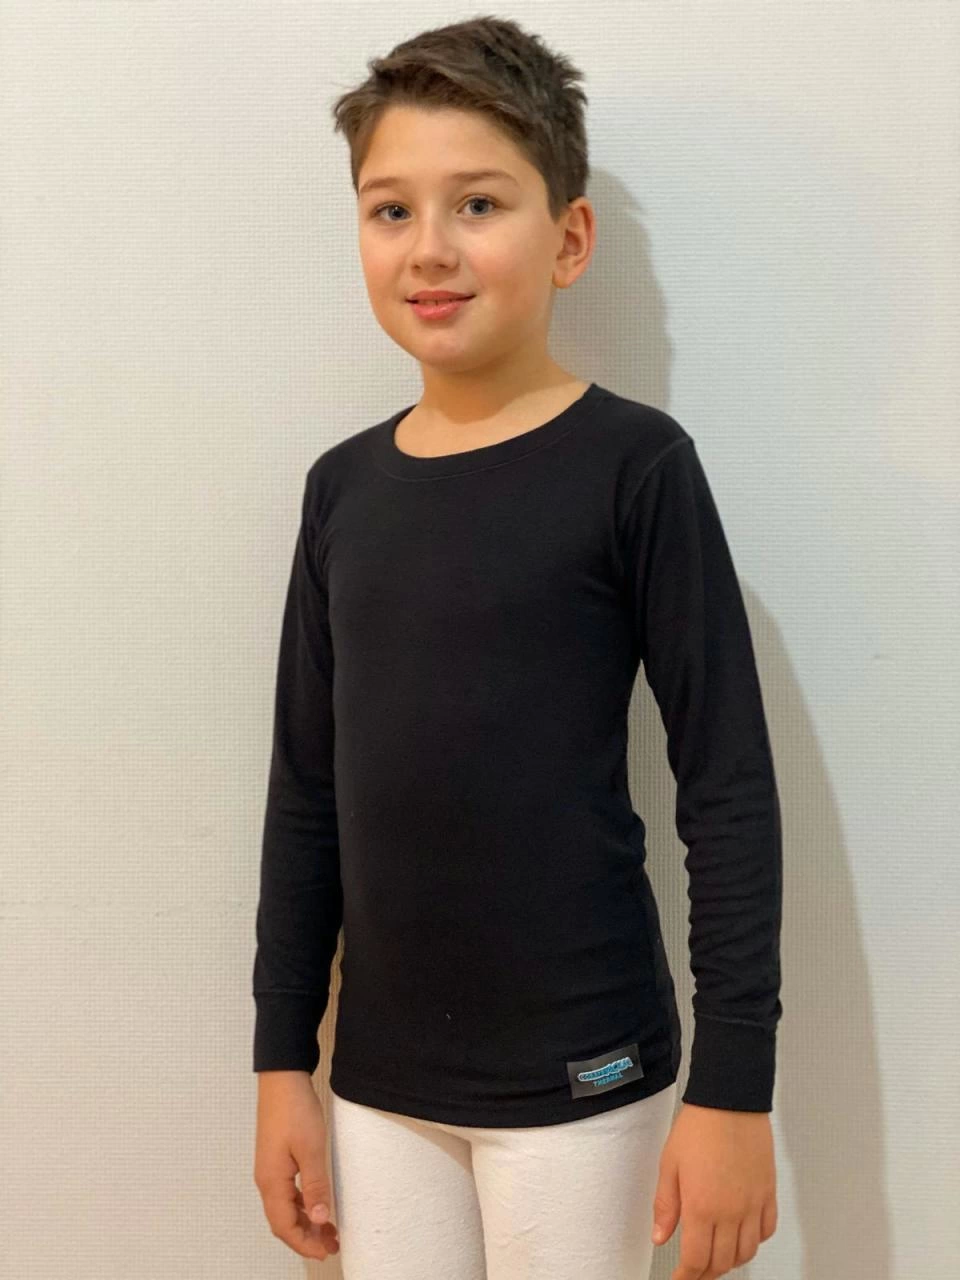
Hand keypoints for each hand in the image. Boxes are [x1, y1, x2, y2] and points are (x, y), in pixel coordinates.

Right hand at [254, 1071, 340, 1260]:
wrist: (282, 1078)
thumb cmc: (295, 1109)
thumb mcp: (311, 1148)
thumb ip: (316, 1185)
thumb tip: (321, 1218)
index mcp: (271, 1181)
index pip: (284, 1227)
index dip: (304, 1243)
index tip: (326, 1250)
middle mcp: (266, 1180)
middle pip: (282, 1222)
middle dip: (306, 1237)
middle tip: (332, 1245)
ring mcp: (270, 1170)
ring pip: (285, 1209)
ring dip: (305, 1222)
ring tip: (330, 1230)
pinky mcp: (276, 1160)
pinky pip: (287, 1194)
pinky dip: (302, 1206)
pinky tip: (318, 1204)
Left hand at [651, 1102, 776, 1277]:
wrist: (730, 1099)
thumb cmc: (699, 1126)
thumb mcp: (669, 1164)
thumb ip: (665, 1205)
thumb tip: (660, 1237)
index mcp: (702, 1207)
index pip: (696, 1260)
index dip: (687, 1277)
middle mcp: (731, 1212)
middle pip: (722, 1262)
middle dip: (706, 1273)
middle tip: (693, 1271)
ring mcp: (753, 1204)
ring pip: (746, 1252)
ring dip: (730, 1261)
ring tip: (716, 1257)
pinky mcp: (768, 1192)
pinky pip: (766, 1230)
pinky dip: (754, 1241)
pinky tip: (742, 1236)